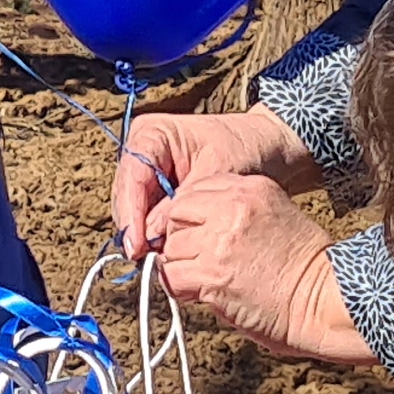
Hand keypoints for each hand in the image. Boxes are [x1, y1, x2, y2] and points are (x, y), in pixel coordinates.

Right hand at [114, 105, 318, 255]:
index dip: (131, 214)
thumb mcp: (217, 171)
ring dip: (144, 235)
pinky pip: (149, 215)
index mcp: (152, 134)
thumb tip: (153, 234)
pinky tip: (164, 253)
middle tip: (144, 260)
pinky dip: (155, 234)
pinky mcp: (159, 189)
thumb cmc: (245, 148)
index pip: (132, 177)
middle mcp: (142, 151)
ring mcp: (148, 171)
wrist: (267, 147)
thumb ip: (184, 201)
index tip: (136, 245)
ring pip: (134, 210)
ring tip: (155, 260)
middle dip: (135, 228)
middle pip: (126, 196)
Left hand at [151, 175, 371, 365]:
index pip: (196, 190)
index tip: (196, 235)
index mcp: (251, 189)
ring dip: (181, 266)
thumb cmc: (307, 269)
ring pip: (171, 248)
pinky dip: (180, 289)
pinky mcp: (212, 274)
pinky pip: (171, 277)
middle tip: (197, 259)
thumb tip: (201, 228)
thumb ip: (239, 214)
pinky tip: (201, 294)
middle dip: (180, 238)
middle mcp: (233, 207)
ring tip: (205, 279)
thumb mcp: (279, 217)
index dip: (190, 217)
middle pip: (177, 215)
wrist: (323, 301)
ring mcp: (220, 240)